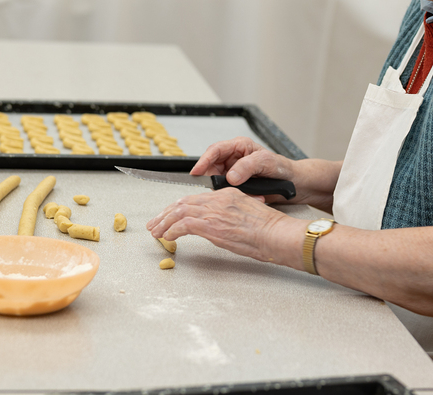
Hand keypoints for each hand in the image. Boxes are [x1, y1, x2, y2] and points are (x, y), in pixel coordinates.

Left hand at [145, 188, 302, 265]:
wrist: (276, 234)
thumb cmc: (269, 230)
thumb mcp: (248, 215)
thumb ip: (232, 216)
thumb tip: (221, 225)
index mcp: (228, 195)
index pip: (196, 199)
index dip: (179, 207)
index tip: (170, 216)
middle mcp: (218, 199)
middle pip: (184, 202)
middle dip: (166, 213)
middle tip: (156, 223)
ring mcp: (214, 211)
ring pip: (179, 211)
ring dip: (164, 222)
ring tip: (156, 231)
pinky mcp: (211, 224)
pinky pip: (183, 224)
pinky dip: (171, 230)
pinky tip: (167, 237)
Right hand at [190, 137, 295, 196]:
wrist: (296, 185)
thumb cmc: (284, 169)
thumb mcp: (267, 163)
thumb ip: (248, 166)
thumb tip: (231, 176)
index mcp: (240, 146)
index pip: (215, 150)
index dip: (204, 161)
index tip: (196, 172)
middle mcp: (235, 158)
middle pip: (212, 167)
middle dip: (214, 179)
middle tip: (218, 189)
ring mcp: (236, 173)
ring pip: (220, 182)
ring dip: (228, 190)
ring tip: (245, 193)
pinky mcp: (239, 186)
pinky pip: (229, 193)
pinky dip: (236, 197)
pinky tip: (252, 197)